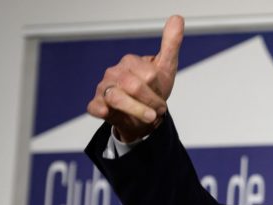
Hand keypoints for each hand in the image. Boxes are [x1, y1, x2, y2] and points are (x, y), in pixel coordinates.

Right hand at [87, 15, 184, 142]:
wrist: (143, 115)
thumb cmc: (152, 89)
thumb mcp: (165, 67)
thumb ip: (171, 44)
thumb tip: (177, 18)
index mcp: (130, 62)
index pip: (149, 74)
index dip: (159, 89)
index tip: (162, 97)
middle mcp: (114, 73)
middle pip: (134, 86)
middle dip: (151, 101)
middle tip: (159, 110)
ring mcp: (105, 88)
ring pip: (117, 97)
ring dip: (137, 110)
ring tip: (151, 118)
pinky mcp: (97, 104)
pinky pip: (95, 106)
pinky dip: (100, 109)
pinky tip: (106, 111)